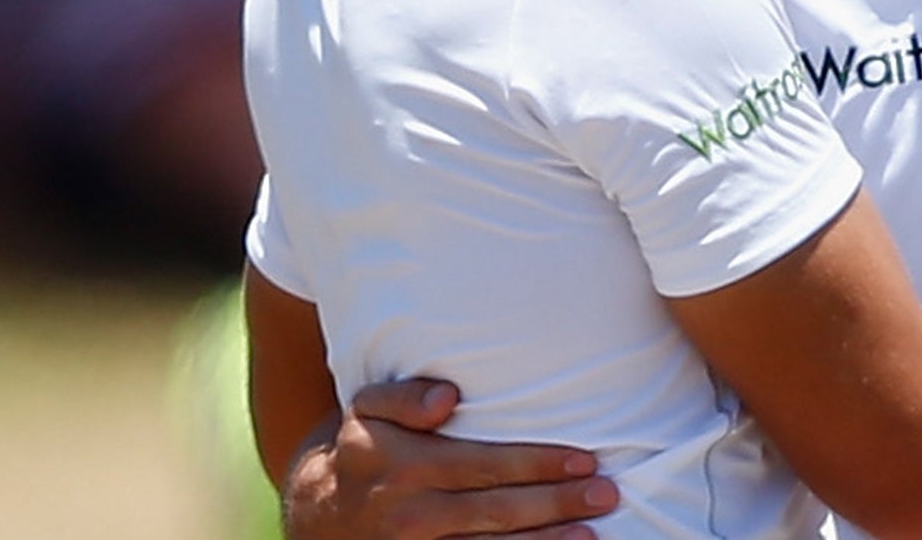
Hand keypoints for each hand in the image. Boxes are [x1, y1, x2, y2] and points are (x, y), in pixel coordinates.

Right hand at [282, 378, 620, 539]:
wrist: (315, 514)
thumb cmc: (361, 449)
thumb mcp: (366, 409)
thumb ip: (404, 396)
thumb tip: (447, 397)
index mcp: (400, 463)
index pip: (482, 464)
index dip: (537, 462)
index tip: (585, 458)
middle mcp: (408, 513)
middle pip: (496, 510)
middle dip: (556, 503)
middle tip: (606, 494)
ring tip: (591, 534)